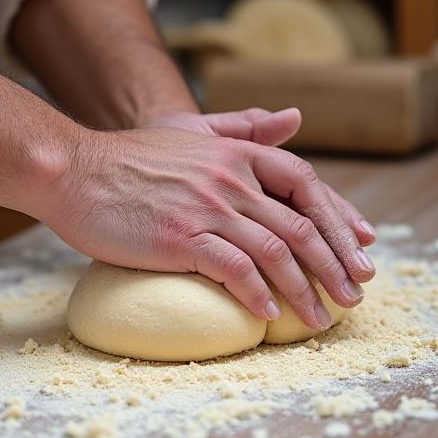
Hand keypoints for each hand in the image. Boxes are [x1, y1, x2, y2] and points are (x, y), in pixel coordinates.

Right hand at [41, 127, 374, 331]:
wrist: (74, 170)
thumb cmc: (131, 156)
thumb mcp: (192, 129)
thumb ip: (244, 125)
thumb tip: (295, 118)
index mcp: (238, 153)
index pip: (309, 186)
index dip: (342, 220)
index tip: (362, 250)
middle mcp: (231, 178)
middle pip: (302, 226)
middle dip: (336, 266)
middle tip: (354, 297)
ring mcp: (207, 207)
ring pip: (277, 252)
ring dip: (305, 291)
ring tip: (320, 318)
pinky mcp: (181, 237)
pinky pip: (234, 269)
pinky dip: (257, 294)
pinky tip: (268, 315)